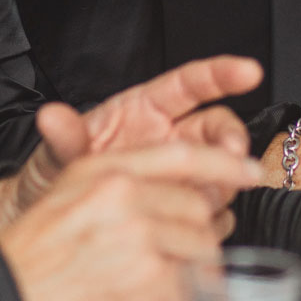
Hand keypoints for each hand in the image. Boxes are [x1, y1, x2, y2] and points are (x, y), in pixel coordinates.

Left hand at [0, 56, 258, 231]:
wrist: (60, 223)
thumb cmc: (62, 175)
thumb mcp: (58, 153)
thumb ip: (63, 136)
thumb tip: (51, 117)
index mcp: (145, 109)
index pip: (191, 84)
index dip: (222, 74)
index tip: (249, 71)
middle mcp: (172, 136)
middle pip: (219, 127)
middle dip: (232, 139)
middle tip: (233, 156)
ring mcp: (183, 173)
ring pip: (223, 170)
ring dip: (222, 184)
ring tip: (198, 203)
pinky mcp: (187, 206)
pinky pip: (216, 210)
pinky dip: (213, 220)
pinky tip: (194, 229)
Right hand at [0, 145, 261, 300]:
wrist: (2, 299)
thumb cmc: (28, 260)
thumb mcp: (64, 199)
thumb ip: (114, 187)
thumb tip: (164, 193)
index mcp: (104, 170)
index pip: (180, 156)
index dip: (222, 164)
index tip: (248, 171)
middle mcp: (123, 194)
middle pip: (197, 207)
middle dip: (201, 235)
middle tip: (189, 258)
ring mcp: (138, 235)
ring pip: (202, 246)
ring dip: (199, 271)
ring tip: (179, 287)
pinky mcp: (147, 279)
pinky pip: (195, 286)